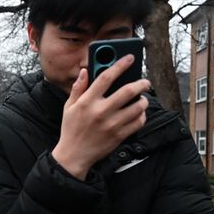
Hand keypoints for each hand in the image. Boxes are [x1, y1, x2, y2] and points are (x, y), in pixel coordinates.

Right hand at [51, 55, 149, 179]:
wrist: (74, 156)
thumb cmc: (71, 129)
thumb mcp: (69, 107)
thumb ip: (78, 88)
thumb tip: (85, 71)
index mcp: (87, 102)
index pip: (106, 77)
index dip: (120, 65)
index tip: (130, 58)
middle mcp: (100, 112)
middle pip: (128, 91)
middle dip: (141, 83)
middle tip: (145, 82)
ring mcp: (111, 125)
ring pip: (137, 107)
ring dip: (143, 100)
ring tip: (142, 99)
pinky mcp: (119, 136)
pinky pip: (138, 122)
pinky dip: (142, 115)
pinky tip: (138, 113)